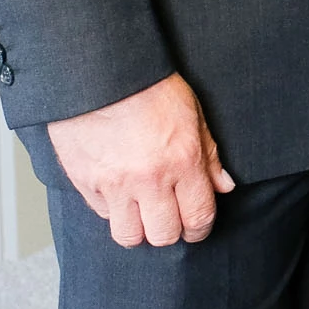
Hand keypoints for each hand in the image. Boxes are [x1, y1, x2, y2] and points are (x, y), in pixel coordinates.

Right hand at [47, 72, 233, 248]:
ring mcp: (114, 184)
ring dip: (139, 229)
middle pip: (163, 235)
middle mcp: (149, 179)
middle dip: (171, 232)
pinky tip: (120, 194)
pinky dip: (113, 210)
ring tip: (143, 213)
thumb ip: (209, 155)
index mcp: (182, 161)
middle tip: (170, 220)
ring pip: (129, 235)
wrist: (101, 72)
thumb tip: (223, 187)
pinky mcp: (85, 182)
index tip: (197, 228)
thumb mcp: (193, 114)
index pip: (198, 216)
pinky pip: (102, 214)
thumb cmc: (150, 87)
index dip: (200, 229)